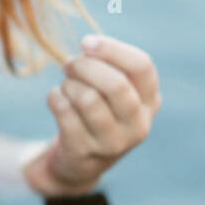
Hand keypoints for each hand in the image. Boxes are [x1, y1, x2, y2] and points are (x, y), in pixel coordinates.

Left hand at [24, 34, 161, 196]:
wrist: (80, 162)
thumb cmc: (98, 112)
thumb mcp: (114, 92)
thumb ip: (110, 66)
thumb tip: (89, 45)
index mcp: (149, 102)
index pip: (142, 67)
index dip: (112, 49)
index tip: (86, 42)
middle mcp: (138, 125)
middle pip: (115, 84)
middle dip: (85, 66)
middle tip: (69, 64)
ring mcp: (112, 142)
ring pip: (87, 98)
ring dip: (69, 84)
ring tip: (66, 86)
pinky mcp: (84, 151)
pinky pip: (64, 112)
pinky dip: (55, 98)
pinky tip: (57, 99)